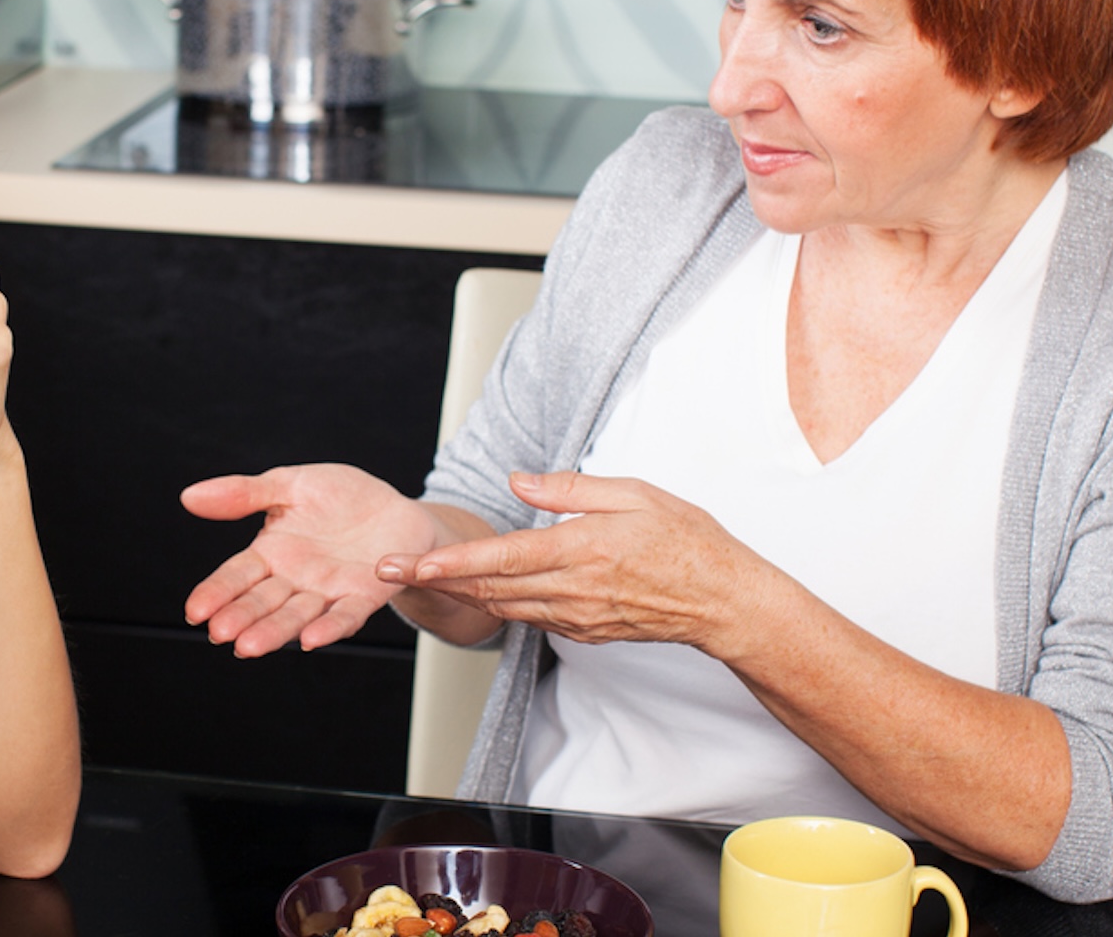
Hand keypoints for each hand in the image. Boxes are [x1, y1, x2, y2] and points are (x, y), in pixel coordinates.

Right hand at [182, 464, 444, 656]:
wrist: (394, 507)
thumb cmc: (341, 496)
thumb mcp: (289, 484)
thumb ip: (244, 493)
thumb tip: (189, 497)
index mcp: (271, 552)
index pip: (236, 576)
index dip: (215, 593)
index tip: (194, 611)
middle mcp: (294, 579)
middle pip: (261, 601)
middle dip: (240, 617)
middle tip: (220, 633)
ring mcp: (327, 591)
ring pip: (295, 615)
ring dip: (273, 632)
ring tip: (250, 646)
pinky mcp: (363, 596)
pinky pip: (345, 615)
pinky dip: (329, 628)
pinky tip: (311, 639)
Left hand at [382, 470, 771, 655]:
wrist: (724, 602)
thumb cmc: (687, 541)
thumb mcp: (634, 493)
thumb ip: (572, 488)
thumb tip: (520, 481)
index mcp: (581, 550)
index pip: (501, 558)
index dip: (452, 562)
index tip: (413, 561)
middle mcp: (572, 590)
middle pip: (488, 588)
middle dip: (434, 580)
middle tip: (387, 569)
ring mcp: (576, 617)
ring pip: (502, 607)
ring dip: (456, 594)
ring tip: (415, 578)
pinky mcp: (583, 631)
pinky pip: (529, 617)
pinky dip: (496, 604)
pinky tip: (476, 591)